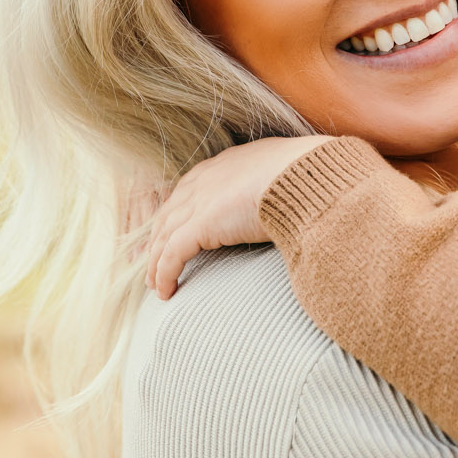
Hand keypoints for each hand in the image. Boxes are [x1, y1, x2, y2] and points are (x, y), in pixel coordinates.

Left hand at [145, 135, 332, 298]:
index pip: (186, 193)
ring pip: (164, 237)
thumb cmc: (303, 175)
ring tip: (155, 285)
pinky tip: (166, 292)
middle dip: (157, 241)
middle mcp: (203, 180)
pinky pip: (172, 255)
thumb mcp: (280, 173)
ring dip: (156, 264)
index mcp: (221, 166)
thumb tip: (282, 197)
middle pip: (168, 215)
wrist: (304, 176)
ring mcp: (199, 201)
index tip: (169, 235)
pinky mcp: (201, 225)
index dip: (174, 217)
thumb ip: (269, 185)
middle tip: (152, 264)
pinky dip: (164, 274)